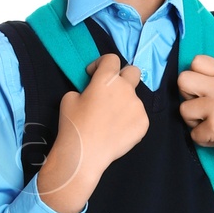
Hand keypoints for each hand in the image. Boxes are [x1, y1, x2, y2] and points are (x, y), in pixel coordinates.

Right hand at [37, 54, 147, 212]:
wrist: (85, 154)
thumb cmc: (73, 124)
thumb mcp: (69, 98)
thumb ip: (86, 89)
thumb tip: (93, 93)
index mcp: (107, 79)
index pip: (112, 59)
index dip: (101, 64)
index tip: (93, 75)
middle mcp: (126, 89)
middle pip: (133, 71)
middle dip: (123, 76)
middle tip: (111, 91)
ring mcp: (138, 106)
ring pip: (134, 98)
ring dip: (124, 102)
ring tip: (111, 119)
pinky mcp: (144, 123)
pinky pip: (138, 115)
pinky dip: (129, 119)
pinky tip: (117, 130)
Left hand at [177, 53, 213, 189]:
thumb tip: (192, 84)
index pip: (197, 61)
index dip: (194, 76)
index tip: (202, 90)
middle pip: (183, 80)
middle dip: (186, 95)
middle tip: (201, 107)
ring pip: (183, 109)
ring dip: (193, 121)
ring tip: (210, 124)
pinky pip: (193, 134)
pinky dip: (203, 140)